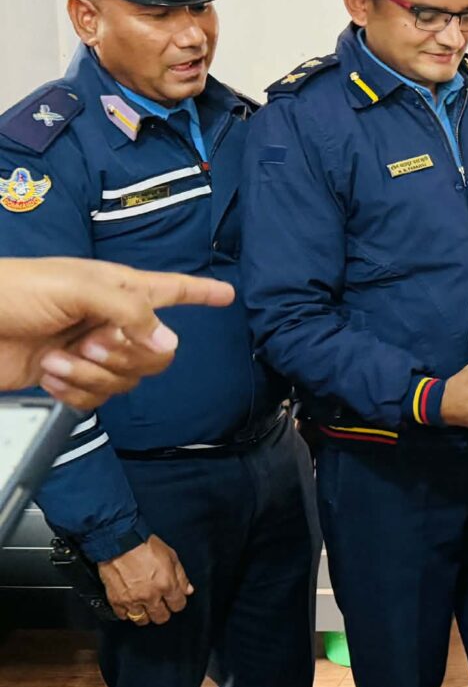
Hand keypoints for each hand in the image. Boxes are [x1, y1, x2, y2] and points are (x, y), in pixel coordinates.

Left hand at [0, 258, 234, 406]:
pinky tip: (52, 376)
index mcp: (119, 288)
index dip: (202, 291)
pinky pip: (98, 399)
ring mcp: (91, 351)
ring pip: (128, 380)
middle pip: (158, 351)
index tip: (227, 294)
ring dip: (93, 374)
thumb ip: (130, 311)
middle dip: (128, 355)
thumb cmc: (12, 290)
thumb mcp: (78, 287)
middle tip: (92, 341)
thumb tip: (167, 343)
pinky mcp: (70, 378)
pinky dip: (76, 392)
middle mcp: (111, 321)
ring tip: (59, 358)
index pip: (173, 289)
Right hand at [96, 535, 192, 625]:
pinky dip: (127, 612)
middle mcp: (150, 596)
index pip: (178, 605)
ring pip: (142, 620)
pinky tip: (131, 604)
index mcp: (166, 585)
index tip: (174, 599)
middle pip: (161, 617)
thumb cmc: (145, 546)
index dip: (177, 602)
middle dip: (163, 612)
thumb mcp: (171, 556)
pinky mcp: (116, 600)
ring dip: (145, 614)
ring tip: (145, 605)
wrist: (120, 542)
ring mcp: (132, 600)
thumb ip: (181, 576)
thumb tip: (187, 590)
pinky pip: (123, 616)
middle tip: (160, 604)